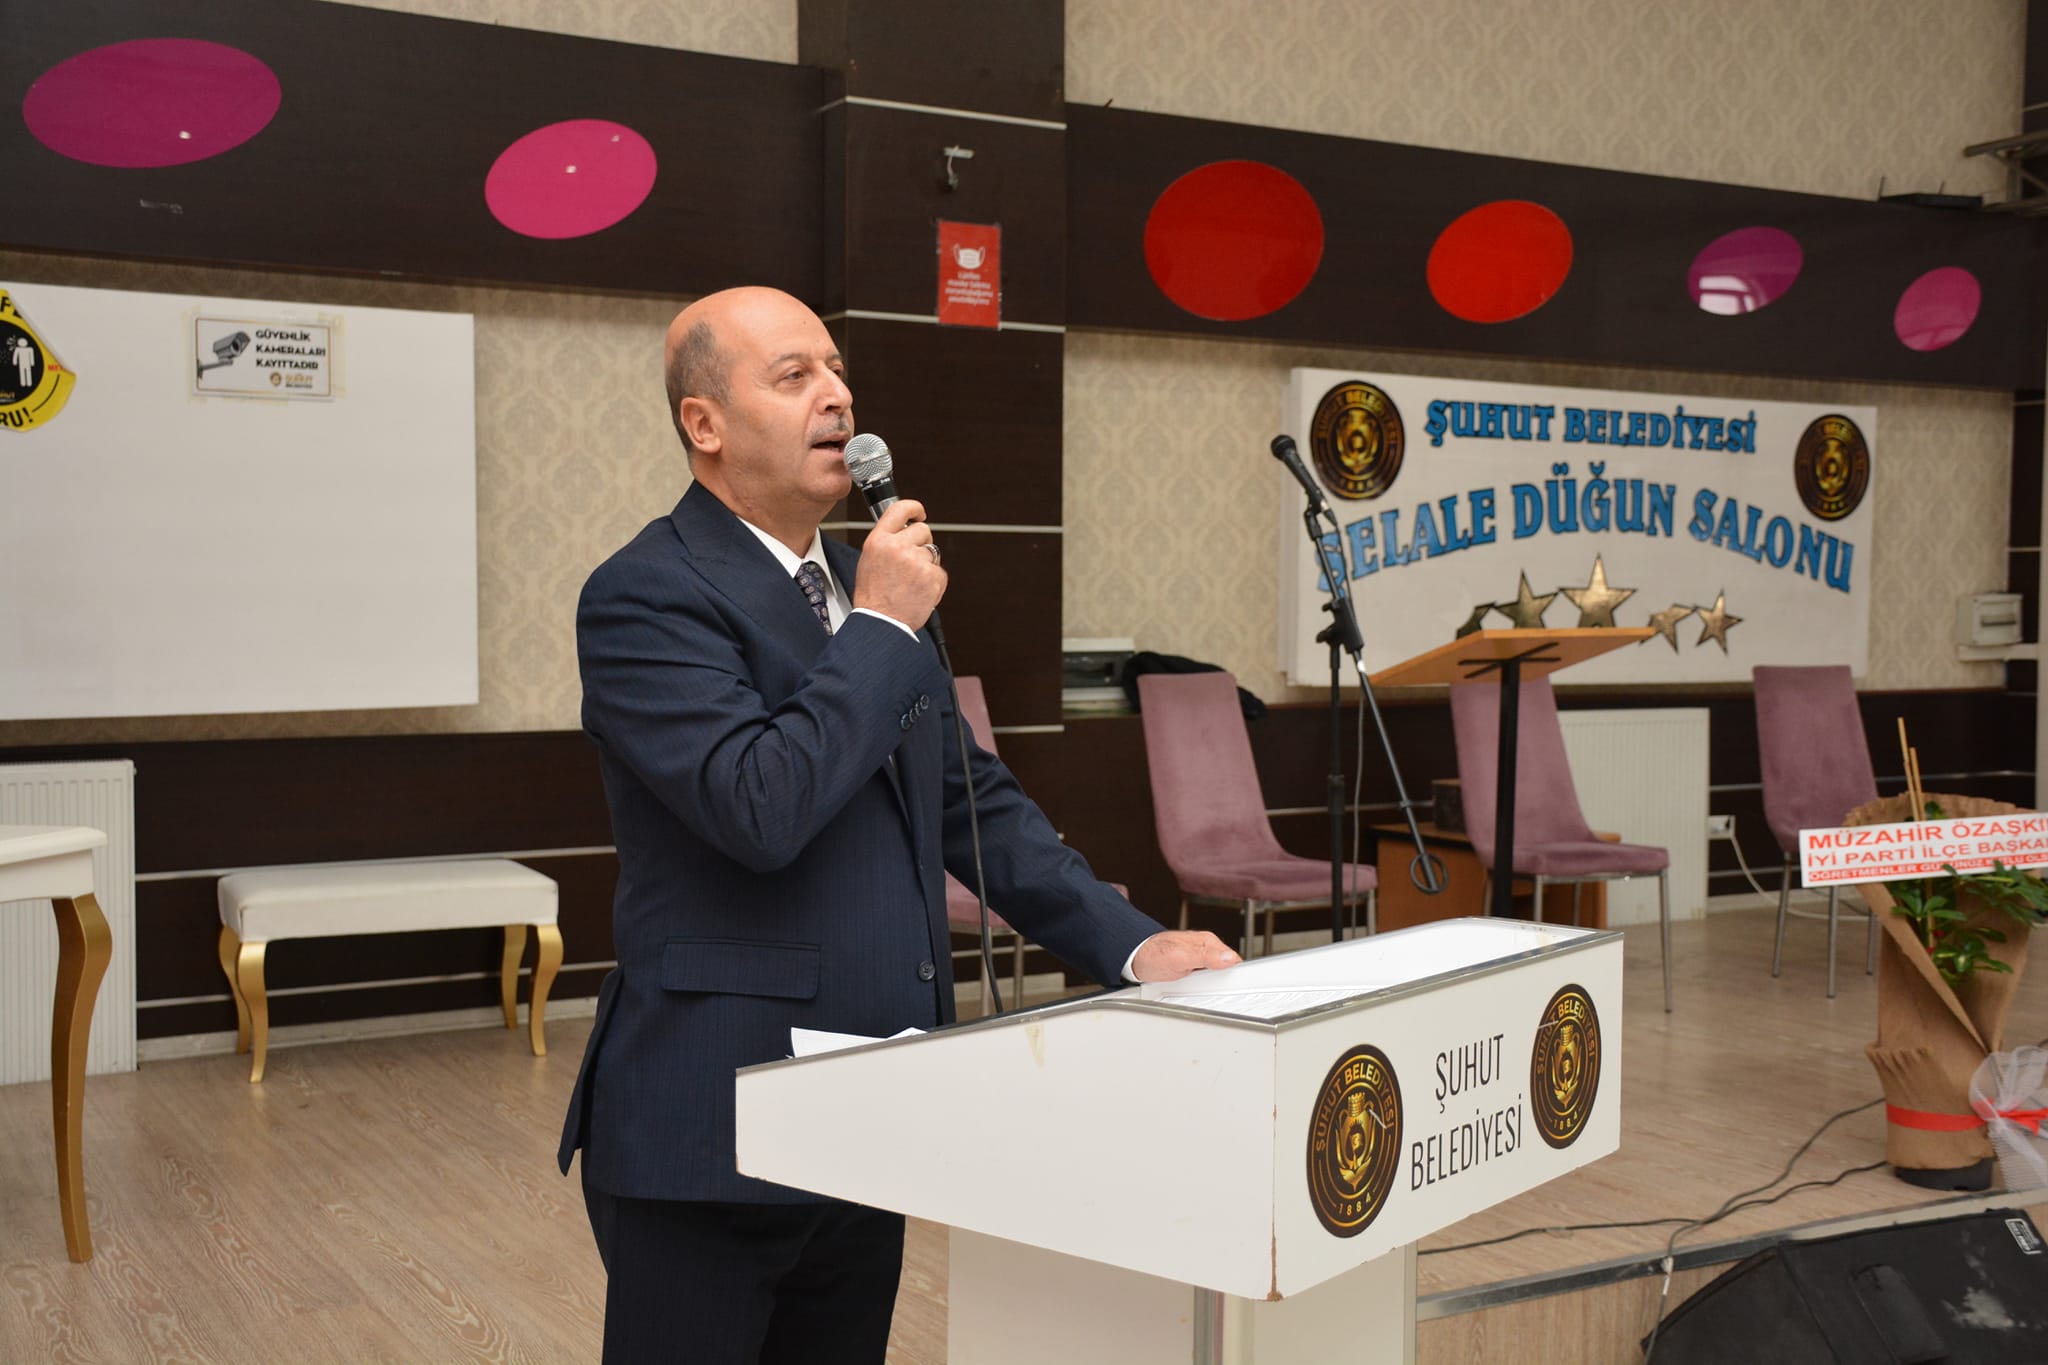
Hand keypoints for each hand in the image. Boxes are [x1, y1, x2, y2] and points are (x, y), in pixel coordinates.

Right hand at [852, 498, 945, 629]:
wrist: (881, 623)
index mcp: (879, 541)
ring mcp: (916, 561)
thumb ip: (886, 543)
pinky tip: (919, 593)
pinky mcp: (931, 576)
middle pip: (923, 530)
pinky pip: (940, 573)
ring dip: (926, 566)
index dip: (914, 508)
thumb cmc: (873, 598)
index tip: (919, 512)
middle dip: (922, 544)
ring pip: (932, 553)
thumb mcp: (869, 561)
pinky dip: (934, 583)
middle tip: (912, 563)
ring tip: (911, 584)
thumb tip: (904, 532)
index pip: (900, 509)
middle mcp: (897, 547)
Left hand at [1129, 931, 1240, 981]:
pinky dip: (1201, 988)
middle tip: (1212, 991)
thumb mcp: (1180, 956)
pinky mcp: (1192, 970)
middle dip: (1222, 983)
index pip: (1233, 959)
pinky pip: (1204, 982)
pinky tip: (1194, 991)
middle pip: (1226, 970)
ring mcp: (1199, 960)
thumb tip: (1229, 958)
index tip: (1236, 987)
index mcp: (1208, 942)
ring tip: (1200, 991)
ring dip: (1210, 987)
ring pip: (1215, 978)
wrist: (1134, 958)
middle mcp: (1206, 949)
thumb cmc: (1152, 954)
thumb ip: (1205, 956)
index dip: (1236, 974)